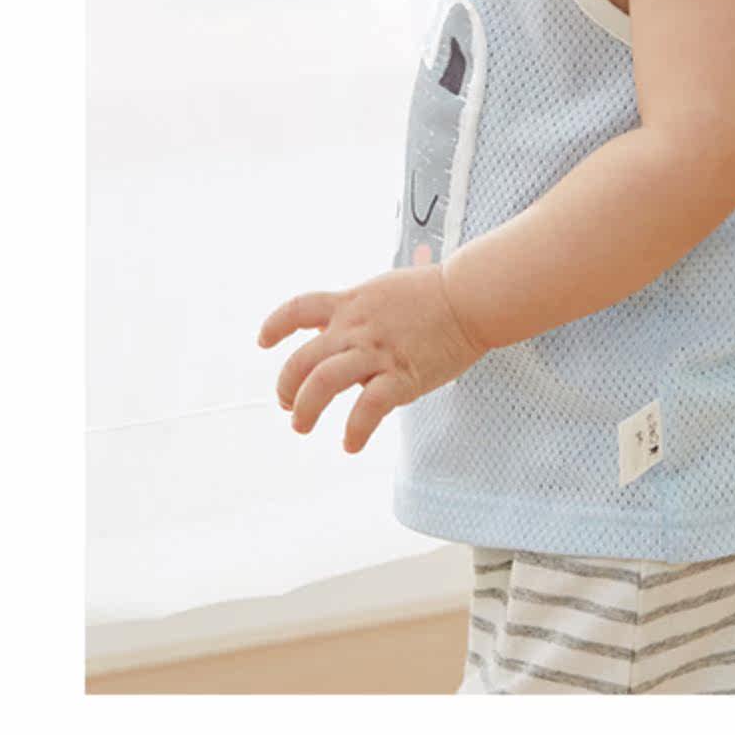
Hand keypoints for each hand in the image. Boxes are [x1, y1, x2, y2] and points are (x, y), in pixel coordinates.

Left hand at [258, 264, 487, 452]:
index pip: (299, 309)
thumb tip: (348, 325)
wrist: (470, 298)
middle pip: (303, 359)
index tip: (264, 342)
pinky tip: (350, 444)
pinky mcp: (402, 376)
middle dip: (286, 386)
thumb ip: (362, 309)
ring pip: (323, 382)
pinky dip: (355, 430)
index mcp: (351, 303)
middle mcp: (356, 328)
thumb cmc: (436, 294)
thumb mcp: (385, 290)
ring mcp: (377, 352)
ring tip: (302, 425)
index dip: (275, 326)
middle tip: (286, 404)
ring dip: (306, 408)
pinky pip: (368, 408)